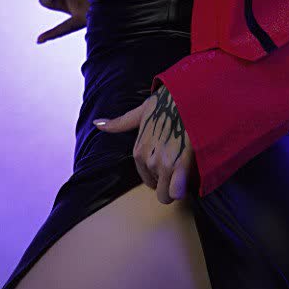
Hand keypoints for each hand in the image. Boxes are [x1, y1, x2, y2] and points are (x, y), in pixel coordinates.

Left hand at [93, 85, 198, 203]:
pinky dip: (183, 191)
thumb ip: (121, 123)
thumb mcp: (141, 111)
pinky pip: (176, 192)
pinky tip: (191, 180)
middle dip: (170, 183)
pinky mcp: (180, 165)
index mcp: (138, 150)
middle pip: (158, 188)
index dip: (162, 176)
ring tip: (189, 172)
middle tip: (182, 169)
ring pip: (168, 194)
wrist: (190, 95)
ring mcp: (163, 163)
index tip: (173, 166)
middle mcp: (148, 159)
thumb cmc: (168, 101)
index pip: (147, 179)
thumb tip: (97, 123)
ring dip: (178, 187)